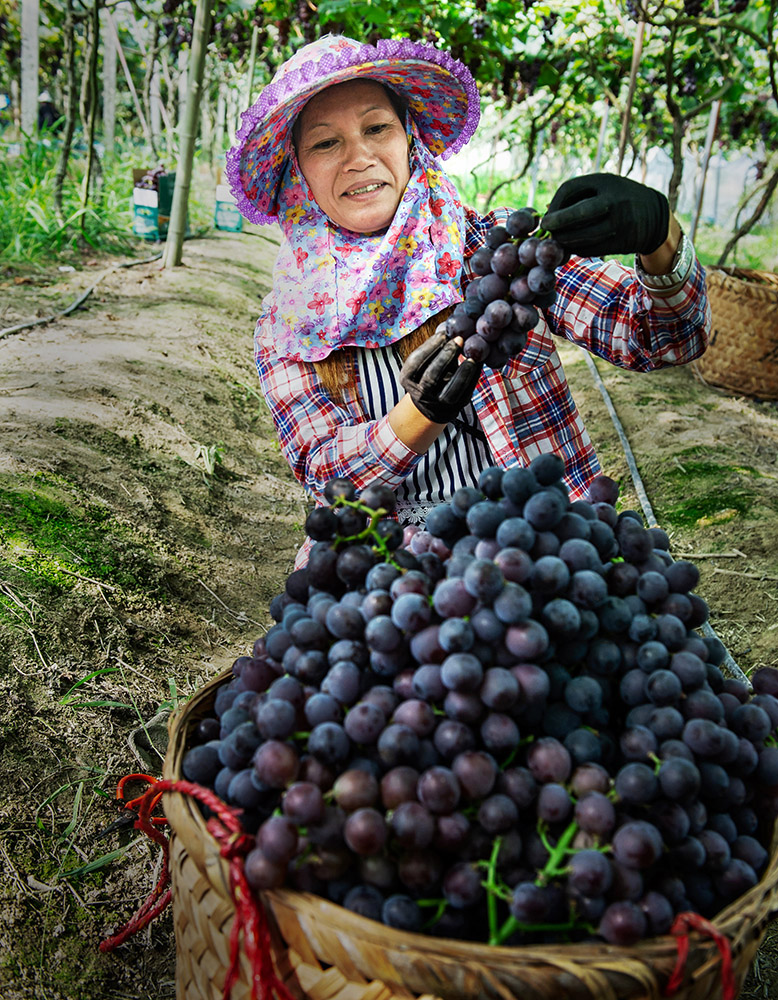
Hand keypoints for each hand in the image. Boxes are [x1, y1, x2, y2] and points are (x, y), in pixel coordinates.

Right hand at [399, 330, 482, 423]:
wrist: (432, 404)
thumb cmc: (429, 373)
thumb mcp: (425, 361)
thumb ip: (435, 347)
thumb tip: (448, 326)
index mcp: (407, 379)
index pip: (415, 362)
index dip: (430, 347)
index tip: (443, 334)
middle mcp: (420, 394)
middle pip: (432, 376)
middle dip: (446, 355)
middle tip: (459, 340)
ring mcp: (438, 403)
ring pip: (451, 389)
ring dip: (463, 371)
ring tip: (472, 356)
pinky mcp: (456, 407)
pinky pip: (466, 392)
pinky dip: (474, 376)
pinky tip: (478, 363)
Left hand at [540, 173, 669, 256]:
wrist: (653, 215)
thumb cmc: (618, 199)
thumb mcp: (602, 188)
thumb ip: (576, 196)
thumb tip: (546, 213)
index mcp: (606, 181)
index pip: (570, 188)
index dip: (554, 204)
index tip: (546, 216)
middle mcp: (615, 200)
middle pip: (580, 212)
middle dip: (558, 222)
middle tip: (546, 229)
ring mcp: (620, 223)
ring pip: (584, 235)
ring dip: (565, 240)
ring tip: (557, 240)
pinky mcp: (621, 242)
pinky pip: (592, 249)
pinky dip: (577, 249)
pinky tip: (572, 246)